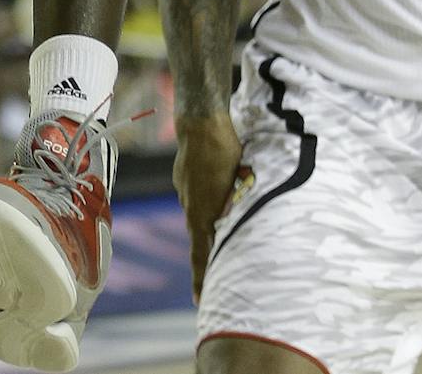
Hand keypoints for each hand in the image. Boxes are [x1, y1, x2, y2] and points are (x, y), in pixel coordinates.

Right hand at [172, 112, 245, 300]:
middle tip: (210, 281)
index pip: (200, 255)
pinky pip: (196, 196)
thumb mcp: (237, 186)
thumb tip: (231, 230)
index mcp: (201, 213)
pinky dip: (207, 199)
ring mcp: (184, 190)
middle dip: (207, 257)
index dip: (201, 279)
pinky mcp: (184, 176)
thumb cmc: (225, 152)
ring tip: (224, 217)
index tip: (199, 302)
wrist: (201, 120)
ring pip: (200, 214)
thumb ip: (233, 210)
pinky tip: (216, 184)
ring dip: (210, 221)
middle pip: (199, 238)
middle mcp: (190, 205)